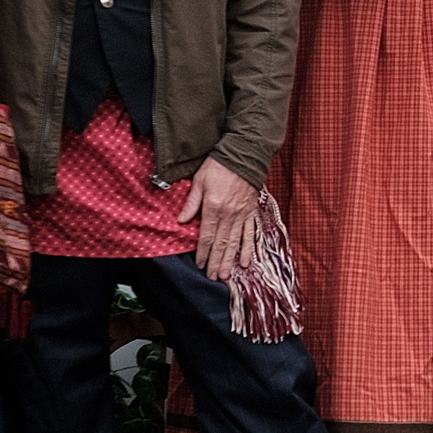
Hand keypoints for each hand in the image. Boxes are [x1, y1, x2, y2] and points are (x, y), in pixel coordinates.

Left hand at [180, 157, 260, 280]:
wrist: (244, 154)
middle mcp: (229, 214)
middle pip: (222, 244)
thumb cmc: (219, 165)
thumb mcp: (200, 180)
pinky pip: (250, 234)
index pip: (207, 236)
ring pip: (235, 243)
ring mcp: (242, 215)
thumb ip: (192, 203)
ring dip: (230, 260)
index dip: (203, 252)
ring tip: (226, 275)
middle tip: (212, 278)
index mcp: (214, 207)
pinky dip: (248, 249)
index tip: (200, 265)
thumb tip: (181, 220)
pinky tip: (246, 262)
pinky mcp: (251, 212)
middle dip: (216, 262)